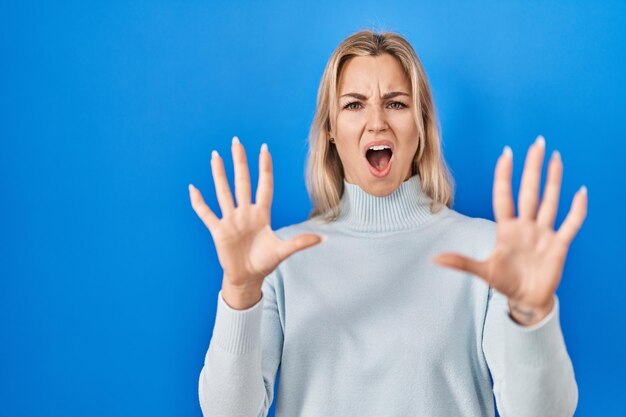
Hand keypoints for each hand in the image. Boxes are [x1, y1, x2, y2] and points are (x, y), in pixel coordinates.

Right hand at [189, 136, 322, 307]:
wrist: (247, 278)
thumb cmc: (265, 263)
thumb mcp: (283, 251)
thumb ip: (300, 242)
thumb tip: (324, 238)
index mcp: (261, 214)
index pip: (264, 185)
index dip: (264, 168)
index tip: (264, 148)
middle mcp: (245, 212)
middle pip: (241, 181)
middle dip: (239, 162)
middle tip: (236, 141)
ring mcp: (230, 220)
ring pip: (223, 192)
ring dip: (219, 174)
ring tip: (215, 156)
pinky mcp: (218, 231)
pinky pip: (206, 213)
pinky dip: (199, 202)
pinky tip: (193, 188)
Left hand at [433, 136, 587, 325]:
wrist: (526, 299)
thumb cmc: (505, 281)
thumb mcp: (483, 272)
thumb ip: (462, 263)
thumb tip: (434, 259)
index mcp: (506, 228)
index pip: (504, 196)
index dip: (504, 176)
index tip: (506, 154)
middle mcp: (526, 225)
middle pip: (530, 191)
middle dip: (533, 168)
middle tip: (538, 143)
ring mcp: (543, 233)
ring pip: (550, 201)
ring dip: (554, 180)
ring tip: (556, 158)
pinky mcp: (559, 245)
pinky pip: (570, 224)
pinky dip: (577, 210)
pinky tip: (581, 192)